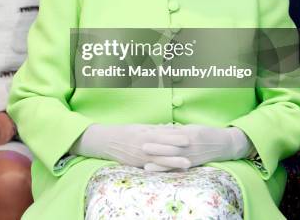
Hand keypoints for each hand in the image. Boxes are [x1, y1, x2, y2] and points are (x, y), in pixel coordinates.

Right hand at [71, 124, 189, 169]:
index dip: (175, 137)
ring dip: (174, 163)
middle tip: (192, 152)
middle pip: (163, 149)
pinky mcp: (138, 165)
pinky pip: (153, 168)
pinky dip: (164, 169)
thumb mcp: (140, 127)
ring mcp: (141, 157)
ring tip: (187, 165)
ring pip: (160, 160)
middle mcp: (143, 146)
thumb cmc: (126, 132)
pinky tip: (173, 172)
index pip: (162, 136)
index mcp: (144, 134)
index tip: (188, 138)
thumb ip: (156, 129)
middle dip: (178, 151)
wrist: (107, 141)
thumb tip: (172, 127)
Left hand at [143, 124, 251, 170]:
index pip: (170, 133)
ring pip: (173, 160)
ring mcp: (191, 156)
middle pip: (170, 147)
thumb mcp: (191, 128)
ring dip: (160, 164)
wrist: (223, 144)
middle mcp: (189, 146)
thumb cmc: (204, 133)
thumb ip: (176, 129)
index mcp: (188, 133)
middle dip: (156, 148)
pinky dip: (169, 171)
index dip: (157, 134)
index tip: (145, 133)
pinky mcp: (192, 164)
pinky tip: (160, 174)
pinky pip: (179, 168)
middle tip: (142, 147)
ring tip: (147, 167)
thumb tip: (160, 127)